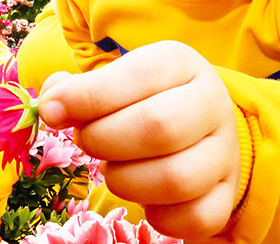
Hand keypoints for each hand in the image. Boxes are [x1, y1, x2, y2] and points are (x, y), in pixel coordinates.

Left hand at [39, 41, 241, 242]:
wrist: (197, 126)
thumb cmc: (142, 99)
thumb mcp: (114, 80)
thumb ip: (76, 88)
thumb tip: (52, 106)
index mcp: (181, 63)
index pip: (139, 74)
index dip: (89, 96)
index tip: (52, 111)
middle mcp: (212, 102)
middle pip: (159, 127)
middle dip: (104, 140)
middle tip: (86, 141)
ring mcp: (225, 151)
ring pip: (176, 179)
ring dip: (126, 180)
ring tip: (113, 168)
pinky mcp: (227, 193)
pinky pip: (195, 217)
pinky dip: (159, 217)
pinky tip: (144, 197)